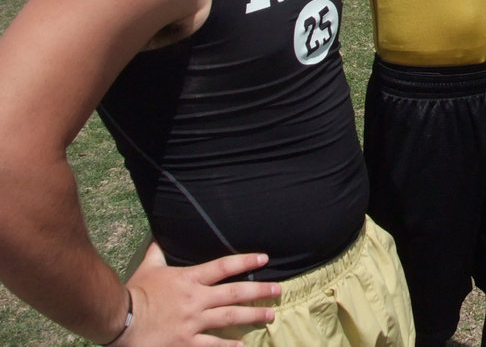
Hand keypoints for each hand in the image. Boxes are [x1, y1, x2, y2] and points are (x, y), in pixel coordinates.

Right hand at [121, 242, 279, 344]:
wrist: (119, 319)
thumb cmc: (134, 293)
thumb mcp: (148, 268)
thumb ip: (158, 253)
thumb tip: (158, 238)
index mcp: (189, 280)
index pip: (224, 266)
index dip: (246, 262)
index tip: (264, 259)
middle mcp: (196, 299)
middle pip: (235, 293)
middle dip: (259, 292)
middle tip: (278, 290)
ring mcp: (192, 322)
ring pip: (229, 318)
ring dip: (252, 317)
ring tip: (270, 316)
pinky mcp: (184, 343)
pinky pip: (211, 346)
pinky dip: (228, 346)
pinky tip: (242, 346)